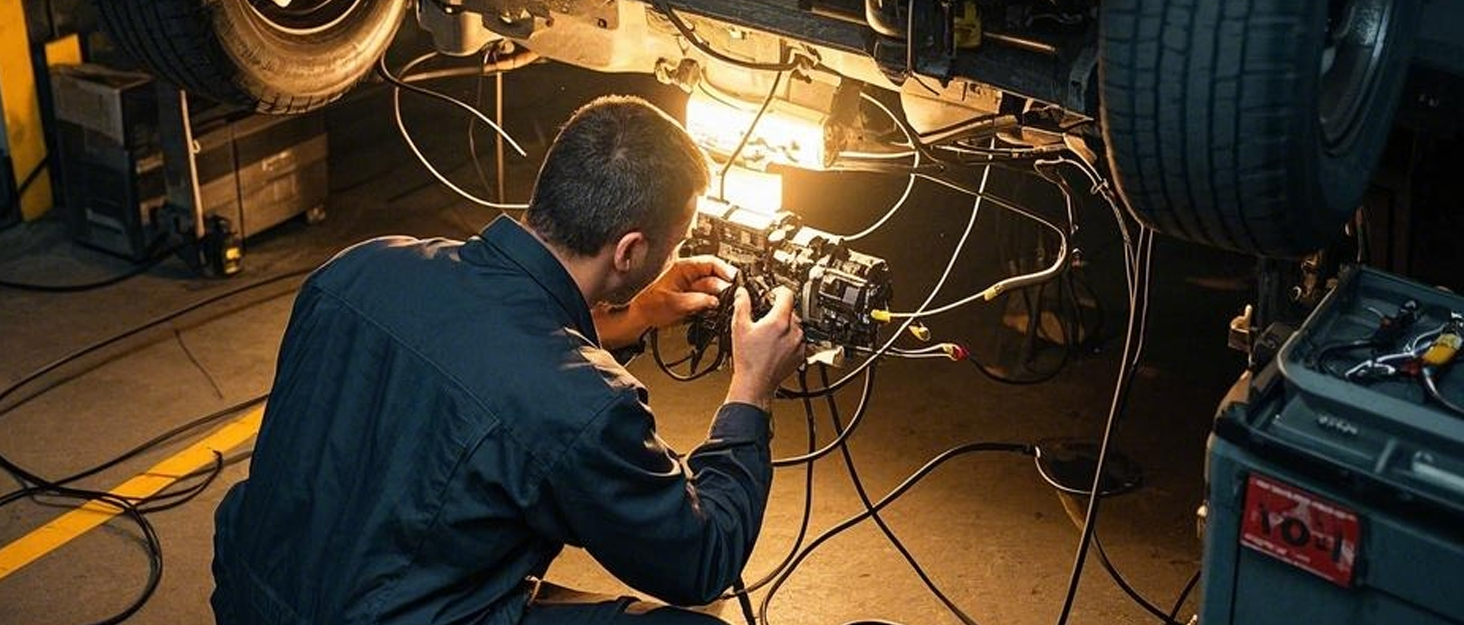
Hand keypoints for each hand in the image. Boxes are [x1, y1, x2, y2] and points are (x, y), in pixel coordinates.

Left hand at [628, 255, 736, 329]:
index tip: (735, 281)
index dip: (725, 271)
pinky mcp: (691, 296)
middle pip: (714, 275)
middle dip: (724, 286)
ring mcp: (690, 285)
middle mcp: (688, 274)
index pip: (711, 263)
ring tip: (722, 304)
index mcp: (683, 268)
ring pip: (712, 287)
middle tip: (732, 296)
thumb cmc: (649, 307)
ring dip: (719, 295)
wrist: (640, 318)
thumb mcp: (675, 304)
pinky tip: (713, 307)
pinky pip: (707, 296)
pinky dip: (712, 301)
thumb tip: (715, 299)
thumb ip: (697, 300)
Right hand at [726, 286, 804, 411]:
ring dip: (786, 326)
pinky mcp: (800, 355)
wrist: (755, 383)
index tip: (773, 293)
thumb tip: (742, 293)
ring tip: (770, 334)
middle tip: (766, 318)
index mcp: (779, 321)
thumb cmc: (748, 359)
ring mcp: (798, 344)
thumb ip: (742, 305)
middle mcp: (793, 331)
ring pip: (796, 325)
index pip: (787, 295)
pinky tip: (776, 345)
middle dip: (779, 311)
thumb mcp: (739, 328)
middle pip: (791, 310)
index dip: (779, 291)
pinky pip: (799, 340)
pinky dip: (790, 340)